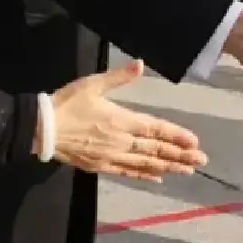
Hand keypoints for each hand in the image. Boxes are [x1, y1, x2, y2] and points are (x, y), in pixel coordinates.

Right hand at [46, 61, 206, 181]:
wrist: (42, 129)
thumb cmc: (67, 104)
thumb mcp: (92, 84)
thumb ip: (119, 77)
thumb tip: (140, 64)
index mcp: (121, 120)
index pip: (156, 129)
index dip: (176, 136)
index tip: (195, 142)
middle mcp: (121, 141)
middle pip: (155, 149)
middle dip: (180, 155)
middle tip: (201, 161)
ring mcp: (111, 156)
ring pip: (145, 164)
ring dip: (168, 167)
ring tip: (187, 171)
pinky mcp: (101, 166)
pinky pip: (128, 172)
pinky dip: (144, 175)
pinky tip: (157, 178)